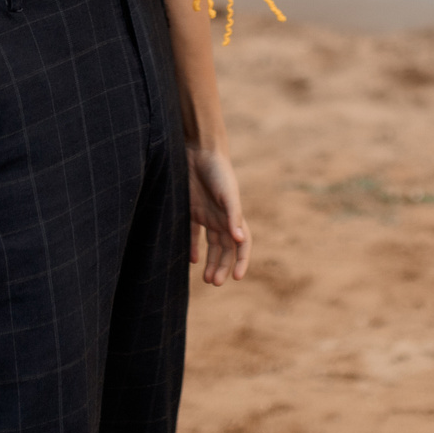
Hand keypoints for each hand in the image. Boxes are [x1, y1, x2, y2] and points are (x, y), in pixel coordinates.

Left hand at [186, 146, 250, 285]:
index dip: (241, 260)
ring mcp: (206, 215)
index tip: (236, 277)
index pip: (242, 244)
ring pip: (211, 245)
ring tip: (206, 279)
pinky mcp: (191, 209)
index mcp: (233, 216)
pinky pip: (193, 233)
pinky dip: (193, 247)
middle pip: (226, 248)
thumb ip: (233, 215)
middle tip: (215, 282)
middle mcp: (221, 218)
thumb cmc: (218, 171)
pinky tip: (191, 260)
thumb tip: (239, 239)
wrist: (198, 150)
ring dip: (210, 261)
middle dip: (223, 266)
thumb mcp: (228, 193)